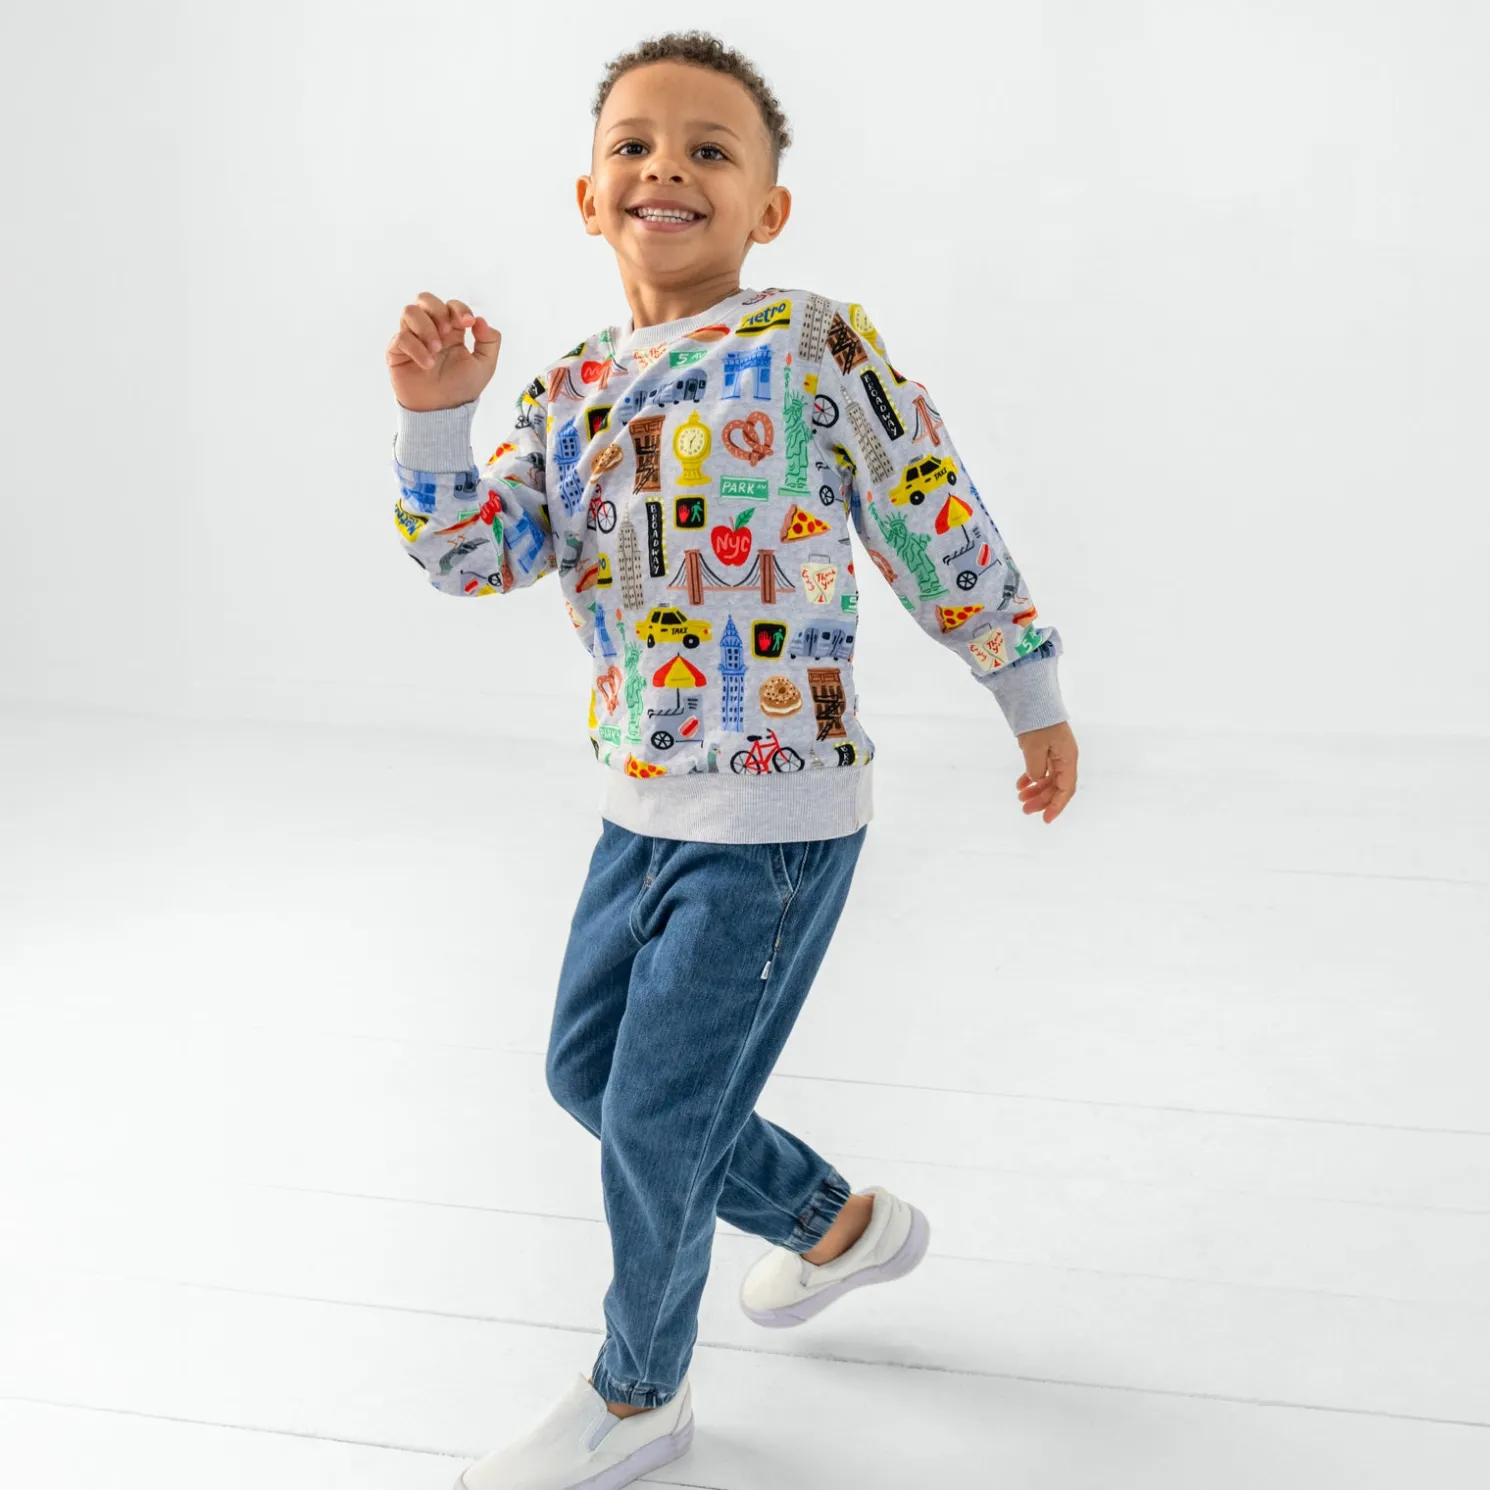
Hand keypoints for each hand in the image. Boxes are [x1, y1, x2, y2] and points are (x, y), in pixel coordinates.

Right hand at [386, 292, 501, 411]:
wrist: (442, 411)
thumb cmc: (461, 389)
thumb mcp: (485, 366)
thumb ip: (490, 341)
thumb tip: (480, 320)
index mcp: (451, 330)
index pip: (450, 305)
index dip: (459, 308)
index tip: (468, 324)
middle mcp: (430, 330)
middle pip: (425, 299)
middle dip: (438, 310)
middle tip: (448, 331)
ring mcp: (412, 338)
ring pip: (409, 312)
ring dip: (426, 327)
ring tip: (437, 349)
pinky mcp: (397, 351)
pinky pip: (401, 337)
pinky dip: (416, 348)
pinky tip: (428, 364)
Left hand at [1016, 720, 1078, 822]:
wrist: (1033, 700)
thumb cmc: (1037, 723)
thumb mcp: (1034, 749)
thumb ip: (1036, 769)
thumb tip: (1037, 781)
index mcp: (1068, 759)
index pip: (1066, 789)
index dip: (1056, 806)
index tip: (1045, 819)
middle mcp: (1065, 758)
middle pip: (1056, 786)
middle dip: (1042, 800)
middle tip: (1024, 810)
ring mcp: (1056, 754)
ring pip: (1048, 779)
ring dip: (1036, 791)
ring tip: (1020, 799)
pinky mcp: (1046, 750)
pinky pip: (1041, 769)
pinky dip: (1031, 778)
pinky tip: (1020, 785)